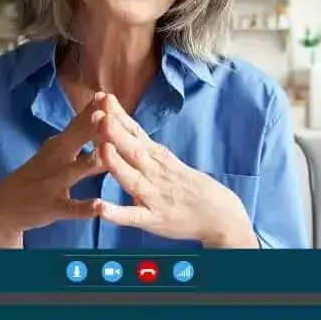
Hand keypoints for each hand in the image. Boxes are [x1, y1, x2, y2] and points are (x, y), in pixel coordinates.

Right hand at [0, 91, 108, 246]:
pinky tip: (99, 206)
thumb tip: (99, 111)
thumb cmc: (37, 175)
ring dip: (89, 163)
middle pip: (75, 141)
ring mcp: (53, 184)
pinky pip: (71, 208)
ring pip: (74, 172)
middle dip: (91, 127)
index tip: (108, 95)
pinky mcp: (52, 207)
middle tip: (108, 112)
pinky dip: (85, 207)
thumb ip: (75, 134)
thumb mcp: (52, 150)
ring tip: (105, 155)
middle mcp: (56, 160)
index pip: (76, 124)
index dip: (91, 110)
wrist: (2, 206)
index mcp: (58, 146)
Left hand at [91, 94, 258, 246]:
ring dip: (117, 163)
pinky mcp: (153, 220)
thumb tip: (122, 127)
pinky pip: (133, 217)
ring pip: (132, 179)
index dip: (119, 116)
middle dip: (115, 132)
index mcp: (159, 158)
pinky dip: (117, 213)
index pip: (136, 133)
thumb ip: (145, 149)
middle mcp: (156, 173)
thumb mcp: (170, 162)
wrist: (221, 216)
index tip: (102, 98)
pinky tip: (101, 208)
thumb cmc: (191, 188)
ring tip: (102, 148)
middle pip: (133, 149)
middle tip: (99, 113)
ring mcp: (154, 197)